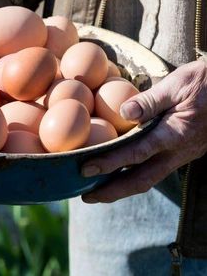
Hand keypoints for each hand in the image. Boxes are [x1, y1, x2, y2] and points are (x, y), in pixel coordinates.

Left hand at [81, 59, 206, 202]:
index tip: (86, 169)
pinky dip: (135, 176)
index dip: (110, 163)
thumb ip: (149, 101)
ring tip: (98, 191)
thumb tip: (123, 113)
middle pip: (142, 180)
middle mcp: (178, 151)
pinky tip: (119, 174)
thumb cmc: (203, 83)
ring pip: (149, 178)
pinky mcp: (182, 153)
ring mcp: (181, 155)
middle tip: (87, 197)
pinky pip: (155, 170)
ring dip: (123, 187)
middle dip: (113, 191)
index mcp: (174, 135)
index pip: (136, 154)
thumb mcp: (176, 85)